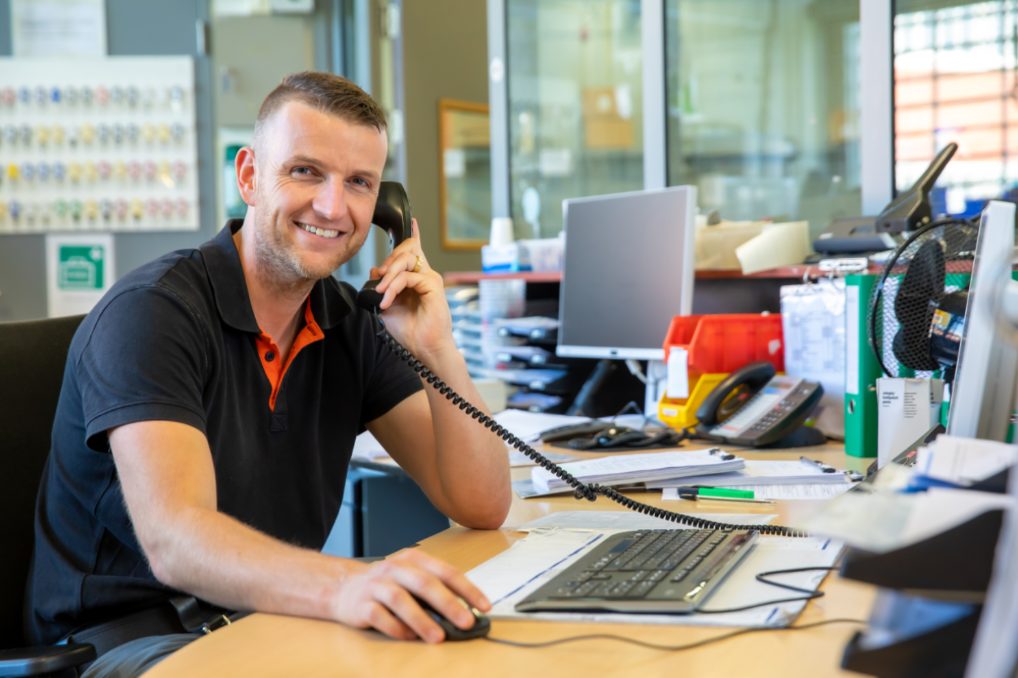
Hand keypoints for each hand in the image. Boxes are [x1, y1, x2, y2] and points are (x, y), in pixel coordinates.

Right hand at [331, 549, 490, 642]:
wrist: (343, 587)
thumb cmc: (387, 584)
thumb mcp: (411, 578)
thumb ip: (435, 590)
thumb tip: (465, 612)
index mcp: (414, 560)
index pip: (445, 571)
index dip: (467, 589)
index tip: (484, 606)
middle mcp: (395, 569)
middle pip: (424, 583)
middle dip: (448, 604)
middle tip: (466, 622)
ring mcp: (377, 585)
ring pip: (400, 600)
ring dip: (421, 619)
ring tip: (438, 637)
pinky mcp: (361, 604)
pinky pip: (379, 616)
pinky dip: (395, 627)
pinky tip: (408, 637)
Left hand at [370, 219, 452, 358]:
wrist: (423, 348)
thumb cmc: (409, 331)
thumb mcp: (387, 306)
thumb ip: (381, 287)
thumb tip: (374, 270)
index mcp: (415, 278)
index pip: (415, 250)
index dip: (413, 235)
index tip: (412, 221)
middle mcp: (424, 275)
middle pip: (407, 249)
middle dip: (389, 258)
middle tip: (378, 275)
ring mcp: (430, 279)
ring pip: (407, 259)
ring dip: (389, 273)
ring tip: (381, 291)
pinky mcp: (433, 285)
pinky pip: (408, 277)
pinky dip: (393, 288)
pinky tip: (387, 301)